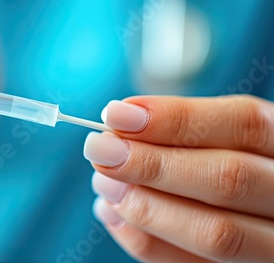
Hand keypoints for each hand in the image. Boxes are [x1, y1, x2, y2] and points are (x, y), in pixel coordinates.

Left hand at [84, 95, 273, 261]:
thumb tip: (119, 128)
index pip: (243, 124)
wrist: (257, 209)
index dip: (175, 118)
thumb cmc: (233, 162)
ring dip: (145, 206)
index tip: (116, 115)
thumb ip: (185, 133)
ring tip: (103, 182)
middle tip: (99, 150)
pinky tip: (114, 215)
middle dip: (153, 164)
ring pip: (218, 233)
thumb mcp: (225, 138)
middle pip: (229, 179)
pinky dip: (145, 242)